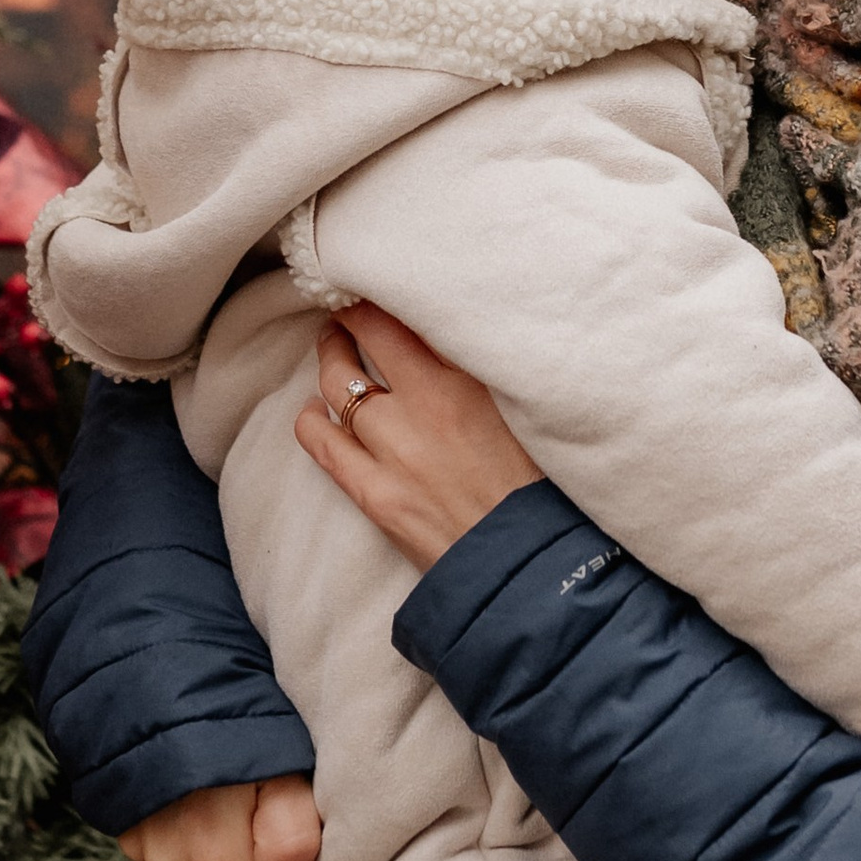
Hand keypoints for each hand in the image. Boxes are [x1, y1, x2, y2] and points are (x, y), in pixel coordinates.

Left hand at [294, 304, 543, 571]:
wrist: (533, 569)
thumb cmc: (547, 493)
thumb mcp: (527, 414)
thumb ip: (491, 374)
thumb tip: (463, 341)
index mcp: (469, 380)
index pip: (408, 318)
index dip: (383, 299)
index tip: (380, 292)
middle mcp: (425, 406)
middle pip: (365, 339)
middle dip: (350, 322)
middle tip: (348, 316)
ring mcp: (393, 450)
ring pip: (337, 386)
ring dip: (330, 363)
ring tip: (332, 355)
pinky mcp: (375, 494)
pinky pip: (322, 444)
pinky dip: (312, 421)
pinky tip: (314, 413)